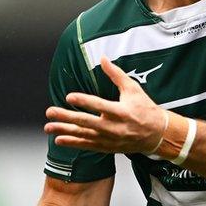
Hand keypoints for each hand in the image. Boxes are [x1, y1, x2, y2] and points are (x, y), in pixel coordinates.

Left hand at [44, 56, 165, 153]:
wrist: (157, 134)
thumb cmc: (145, 109)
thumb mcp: (133, 89)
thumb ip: (116, 74)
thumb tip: (103, 58)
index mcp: (121, 111)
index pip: (99, 106)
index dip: (84, 101)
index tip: (69, 97)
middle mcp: (114, 127)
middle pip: (86, 122)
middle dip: (66, 117)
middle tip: (50, 112)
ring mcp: (110, 139)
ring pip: (83, 135)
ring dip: (65, 131)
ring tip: (48, 127)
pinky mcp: (107, 147)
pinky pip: (87, 146)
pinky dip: (73, 143)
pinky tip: (59, 139)